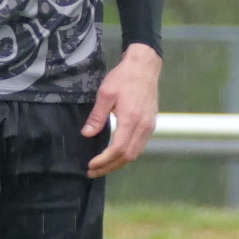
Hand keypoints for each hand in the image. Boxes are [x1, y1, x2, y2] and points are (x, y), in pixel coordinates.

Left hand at [83, 45, 161, 176]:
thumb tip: (87, 134)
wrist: (144, 67)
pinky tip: (117, 155)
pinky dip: (128, 155)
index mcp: (131, 119)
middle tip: (92, 171)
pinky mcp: (151, 124)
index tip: (90, 165)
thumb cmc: (123, 78)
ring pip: (136, 153)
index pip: (118, 149)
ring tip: (103, 167)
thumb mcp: (105, 93)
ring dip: (119, 163)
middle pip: (128, 156)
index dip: (104, 160)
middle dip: (110, 167)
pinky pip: (140, 146)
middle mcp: (143, 127)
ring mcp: (149, 126)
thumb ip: (97, 116)